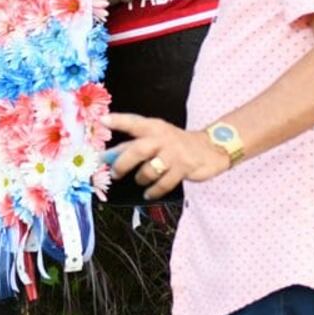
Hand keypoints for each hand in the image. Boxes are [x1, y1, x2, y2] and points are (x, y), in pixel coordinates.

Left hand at [100, 112, 228, 198]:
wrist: (210, 148)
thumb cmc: (174, 143)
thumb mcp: (155, 137)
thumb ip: (132, 146)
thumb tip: (107, 157)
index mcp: (153, 127)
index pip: (133, 122)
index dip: (118, 121)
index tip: (103, 120)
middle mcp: (162, 138)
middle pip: (137, 150)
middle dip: (122, 164)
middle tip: (115, 174)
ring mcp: (174, 154)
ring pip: (149, 170)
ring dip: (141, 179)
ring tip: (140, 180)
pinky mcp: (183, 168)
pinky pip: (163, 184)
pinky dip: (153, 191)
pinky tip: (149, 194)